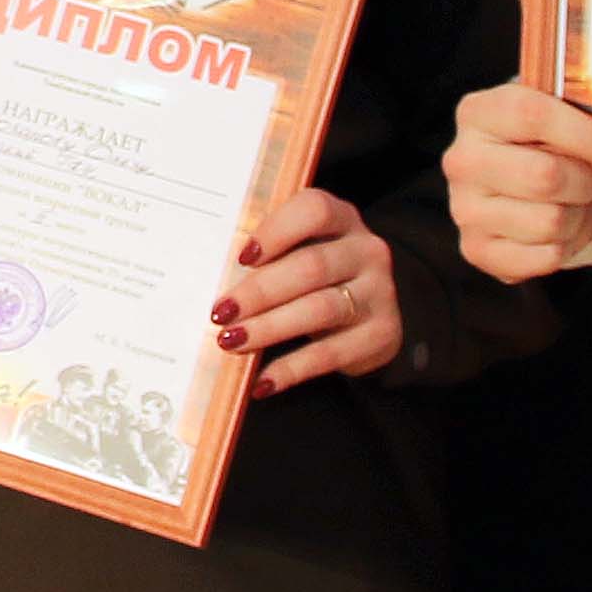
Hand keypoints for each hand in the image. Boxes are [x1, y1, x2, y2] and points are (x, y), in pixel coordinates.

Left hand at [216, 186, 402, 393]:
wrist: (369, 311)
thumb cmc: (315, 276)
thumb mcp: (298, 253)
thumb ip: (266, 257)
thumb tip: (210, 281)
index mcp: (341, 218)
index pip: (314, 211)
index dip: (276, 232)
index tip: (240, 258)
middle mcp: (366, 250)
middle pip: (311, 266)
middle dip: (259, 292)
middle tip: (220, 313)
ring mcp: (379, 292)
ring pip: (321, 309)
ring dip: (270, 328)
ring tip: (232, 342)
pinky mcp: (381, 334)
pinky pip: (331, 354)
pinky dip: (292, 369)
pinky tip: (262, 381)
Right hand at [446, 81, 591, 282]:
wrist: (521, 184)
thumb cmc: (547, 145)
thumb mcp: (559, 117)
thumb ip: (587, 118)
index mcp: (478, 113)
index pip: (533, 115)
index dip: (587, 136)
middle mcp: (462, 161)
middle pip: (545, 176)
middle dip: (585, 182)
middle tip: (590, 180)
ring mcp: (464, 209)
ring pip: (550, 221)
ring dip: (577, 217)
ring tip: (569, 204)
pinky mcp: (476, 250)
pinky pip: (545, 257)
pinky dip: (564, 247)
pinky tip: (555, 231)